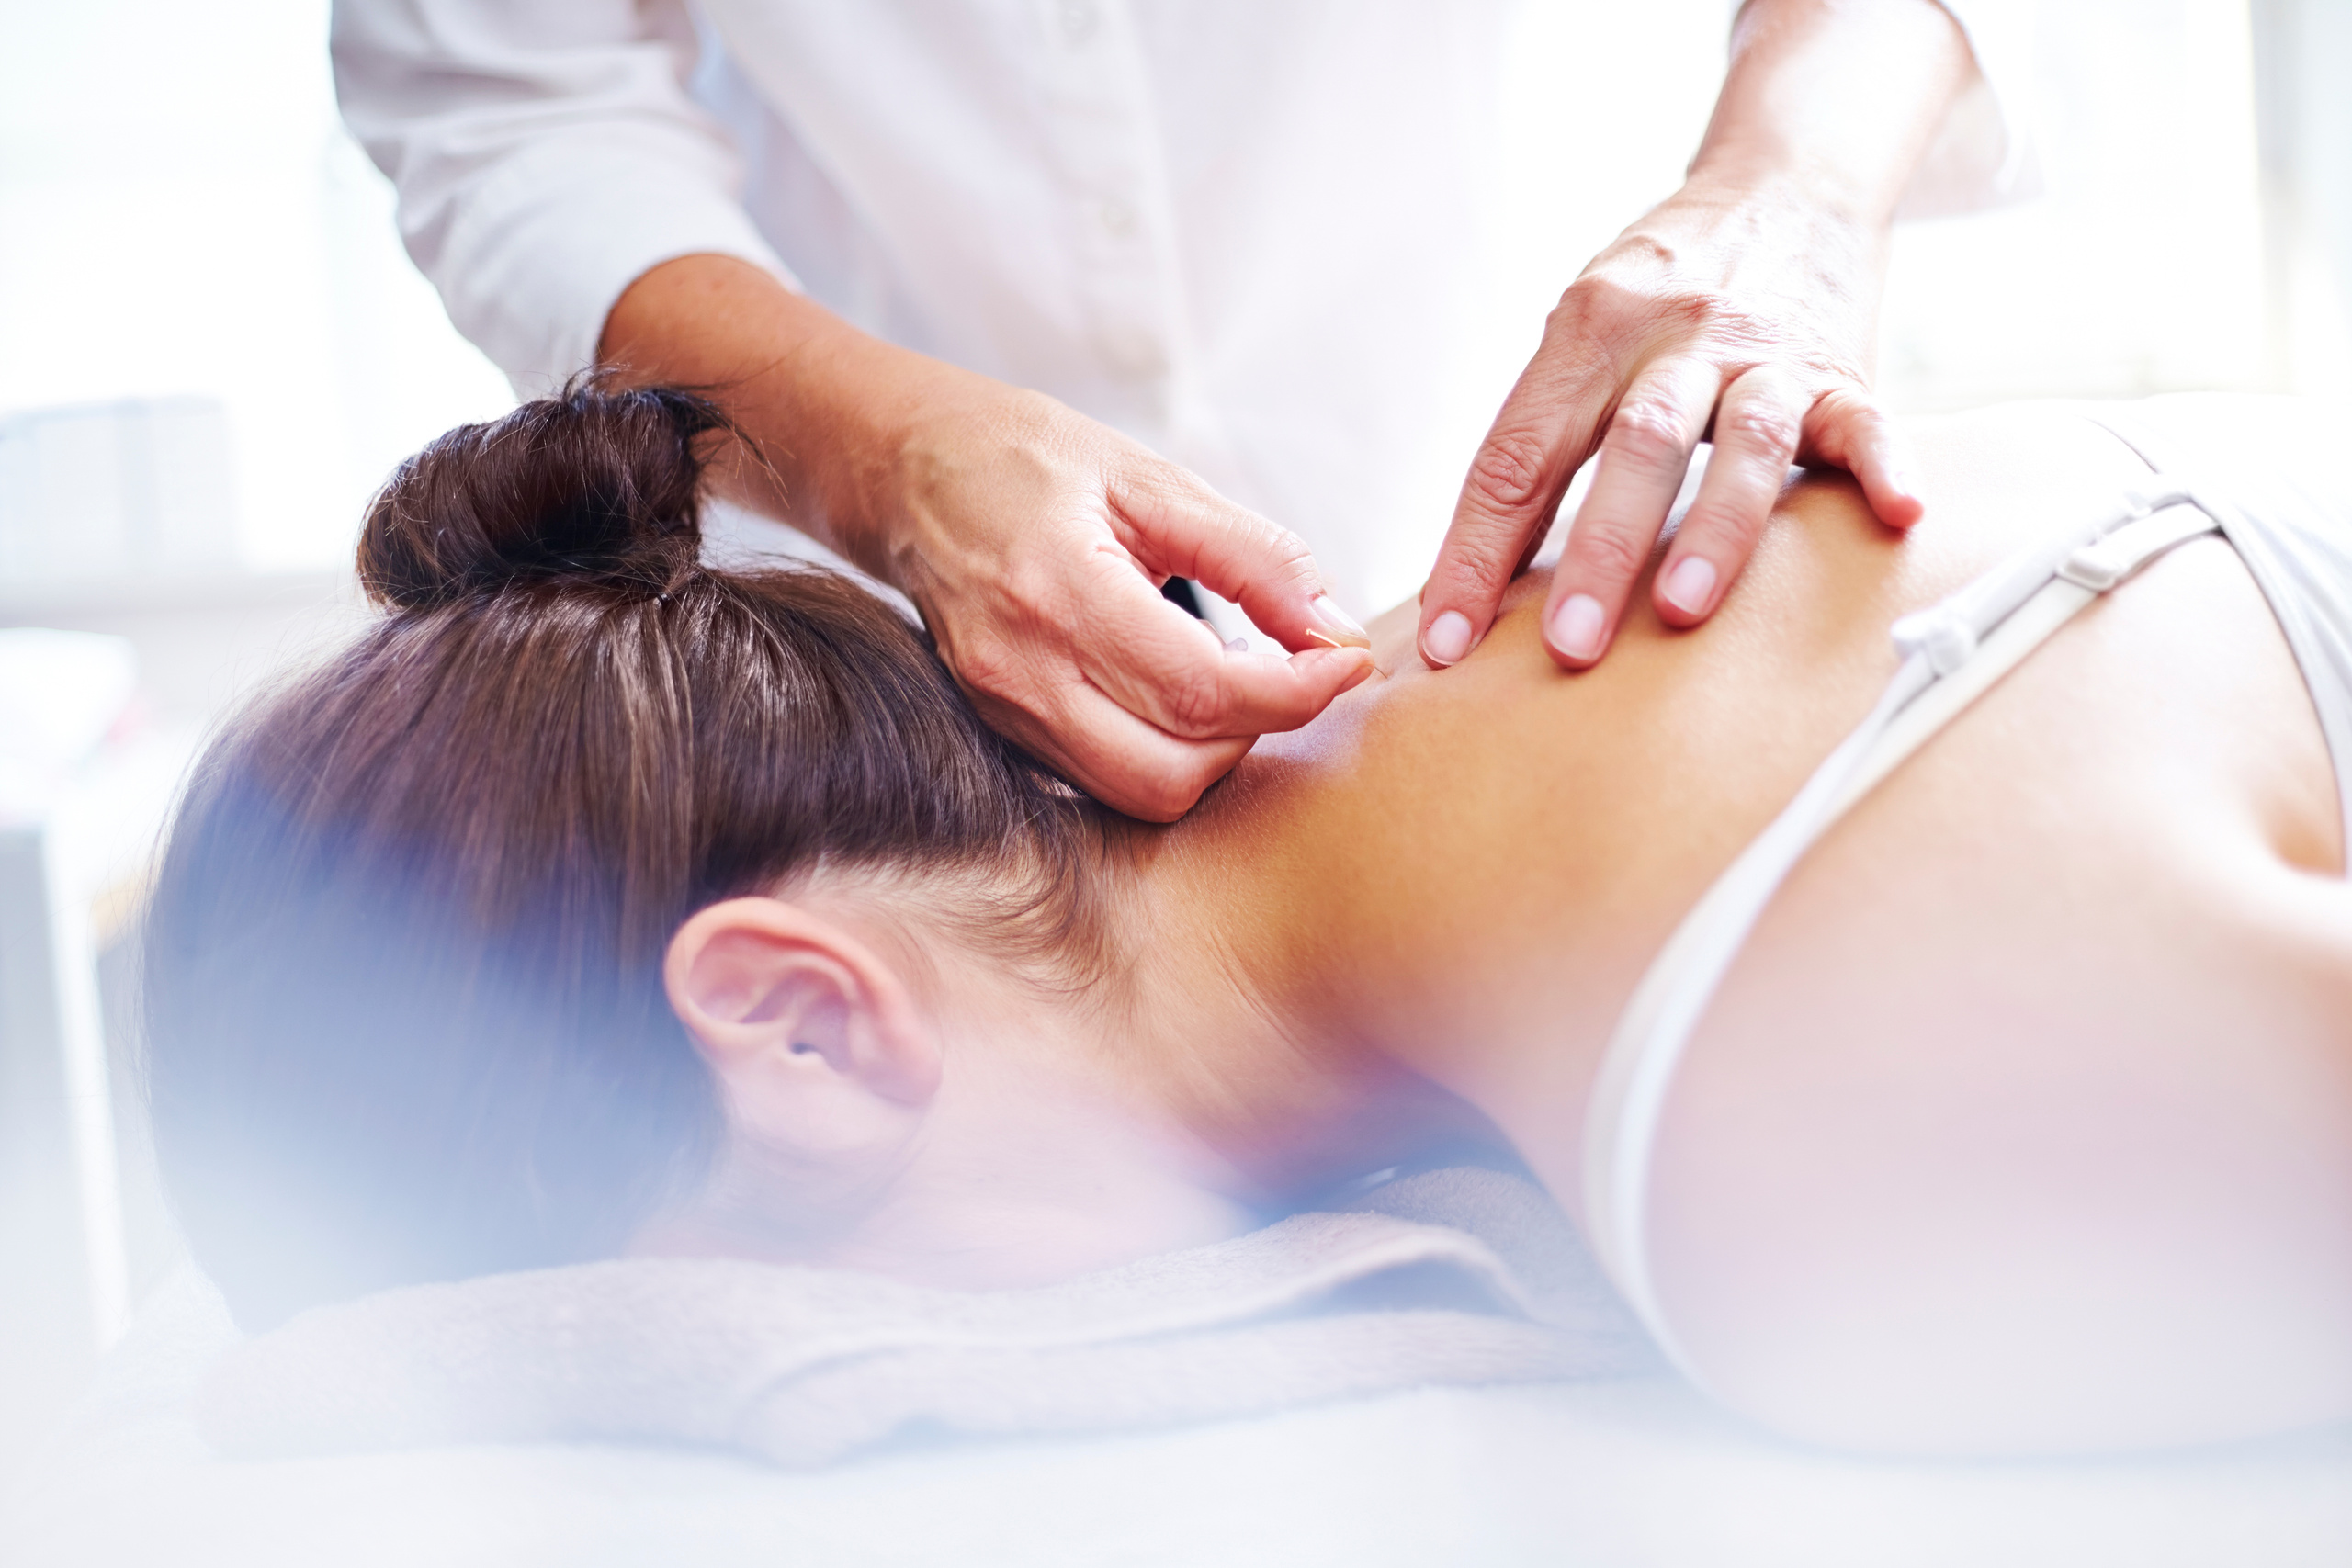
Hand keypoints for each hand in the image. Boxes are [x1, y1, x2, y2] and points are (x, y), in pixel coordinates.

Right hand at [601, 255, 1372, 823]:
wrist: (904, 472)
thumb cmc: (1025, 459)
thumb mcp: (1150, 479)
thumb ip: (1250, 556)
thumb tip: (1333, 628)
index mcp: (1058, 591)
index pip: (1203, 689)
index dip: (1296, 691)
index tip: (1347, 660)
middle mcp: (1021, 671)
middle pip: (1173, 773)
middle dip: (1255, 736)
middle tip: (1289, 672)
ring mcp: (1004, 712)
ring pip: (1140, 793)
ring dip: (1211, 753)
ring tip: (1235, 681)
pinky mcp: (1002, 731)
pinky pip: (1104, 781)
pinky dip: (1163, 753)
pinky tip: (1181, 693)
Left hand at [1418, 177, 1923, 673]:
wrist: (1781, 186)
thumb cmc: (1657, 294)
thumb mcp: (1581, 336)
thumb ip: (1541, 440)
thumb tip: (1467, 583)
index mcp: (1586, 332)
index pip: (1519, 455)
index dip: (1476, 551)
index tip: (1446, 642)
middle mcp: (1674, 336)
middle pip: (1632, 447)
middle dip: (1598, 551)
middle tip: (1570, 645)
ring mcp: (1763, 353)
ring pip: (1743, 443)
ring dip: (1714, 530)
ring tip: (1685, 611)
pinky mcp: (1839, 369)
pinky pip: (1864, 421)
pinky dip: (1883, 465)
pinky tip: (1897, 513)